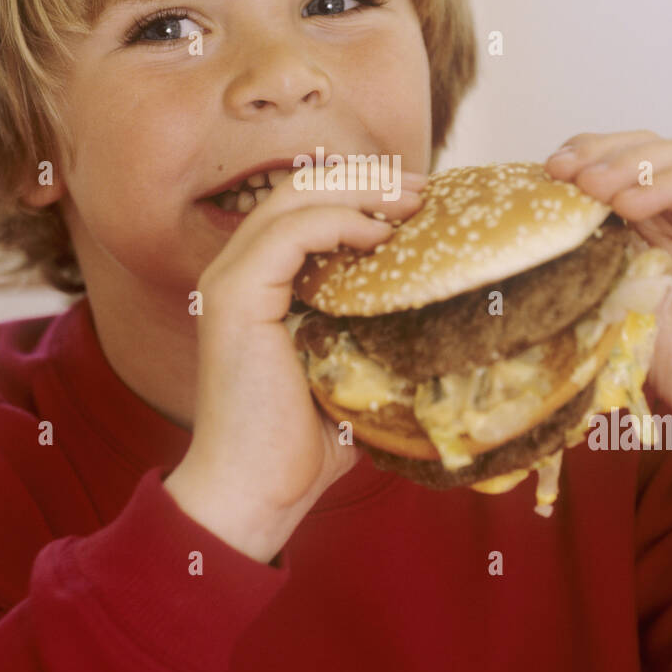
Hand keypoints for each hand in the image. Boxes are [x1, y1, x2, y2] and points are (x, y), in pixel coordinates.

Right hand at [165, 171, 426, 558]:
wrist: (257, 492)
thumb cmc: (304, 443)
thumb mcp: (350, 369)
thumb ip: (372, 329)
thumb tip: (441, 313)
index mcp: (257, 282)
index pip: (305, 205)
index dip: (361, 190)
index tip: (417, 201)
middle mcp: (236, 270)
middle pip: (300, 188)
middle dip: (367, 179)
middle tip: (423, 190)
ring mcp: (230, 280)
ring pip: (295, 198)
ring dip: (360, 191)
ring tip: (413, 202)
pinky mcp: (236, 298)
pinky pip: (290, 232)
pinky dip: (340, 221)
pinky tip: (381, 235)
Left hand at [545, 132, 671, 473]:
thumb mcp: (622, 302)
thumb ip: (595, 259)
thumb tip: (544, 226)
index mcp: (662, 223)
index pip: (621, 166)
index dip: (584, 159)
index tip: (546, 173)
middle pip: (647, 149)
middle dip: (600, 153)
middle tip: (562, 171)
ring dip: (630, 165)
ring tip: (591, 186)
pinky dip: (669, 184)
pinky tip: (631, 201)